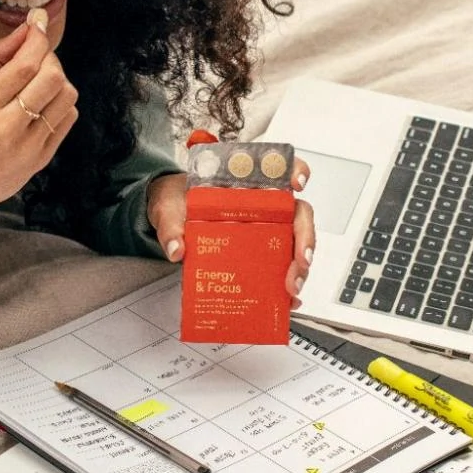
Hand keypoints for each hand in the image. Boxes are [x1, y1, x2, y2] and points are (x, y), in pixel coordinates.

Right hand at [0, 10, 77, 252]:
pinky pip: (68, 118)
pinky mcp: (42, 159)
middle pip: (51, 78)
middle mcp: (7, 128)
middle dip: (49, 58)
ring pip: (66, 97)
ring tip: (40, 82)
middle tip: (36, 57)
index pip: (24, 64)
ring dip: (58, 80)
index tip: (39, 22)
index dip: (37, 37)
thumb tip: (26, 29)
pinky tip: (43, 104)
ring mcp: (29, 147)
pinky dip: (61, 103)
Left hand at [146, 158, 316, 301]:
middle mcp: (261, 206)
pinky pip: (279, 267)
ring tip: (291, 289)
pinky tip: (286, 301)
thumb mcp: (168, 208)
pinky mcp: (257, 253)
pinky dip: (286, 286)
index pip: (277, 171)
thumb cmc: (176, 203)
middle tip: (300, 262)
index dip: (294, 171)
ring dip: (299, 267)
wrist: (169, 217)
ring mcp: (262, 230)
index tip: (298, 183)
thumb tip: (177, 250)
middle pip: (296, 215)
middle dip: (304, 238)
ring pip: (294, 244)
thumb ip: (170, 224)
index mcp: (242, 185)